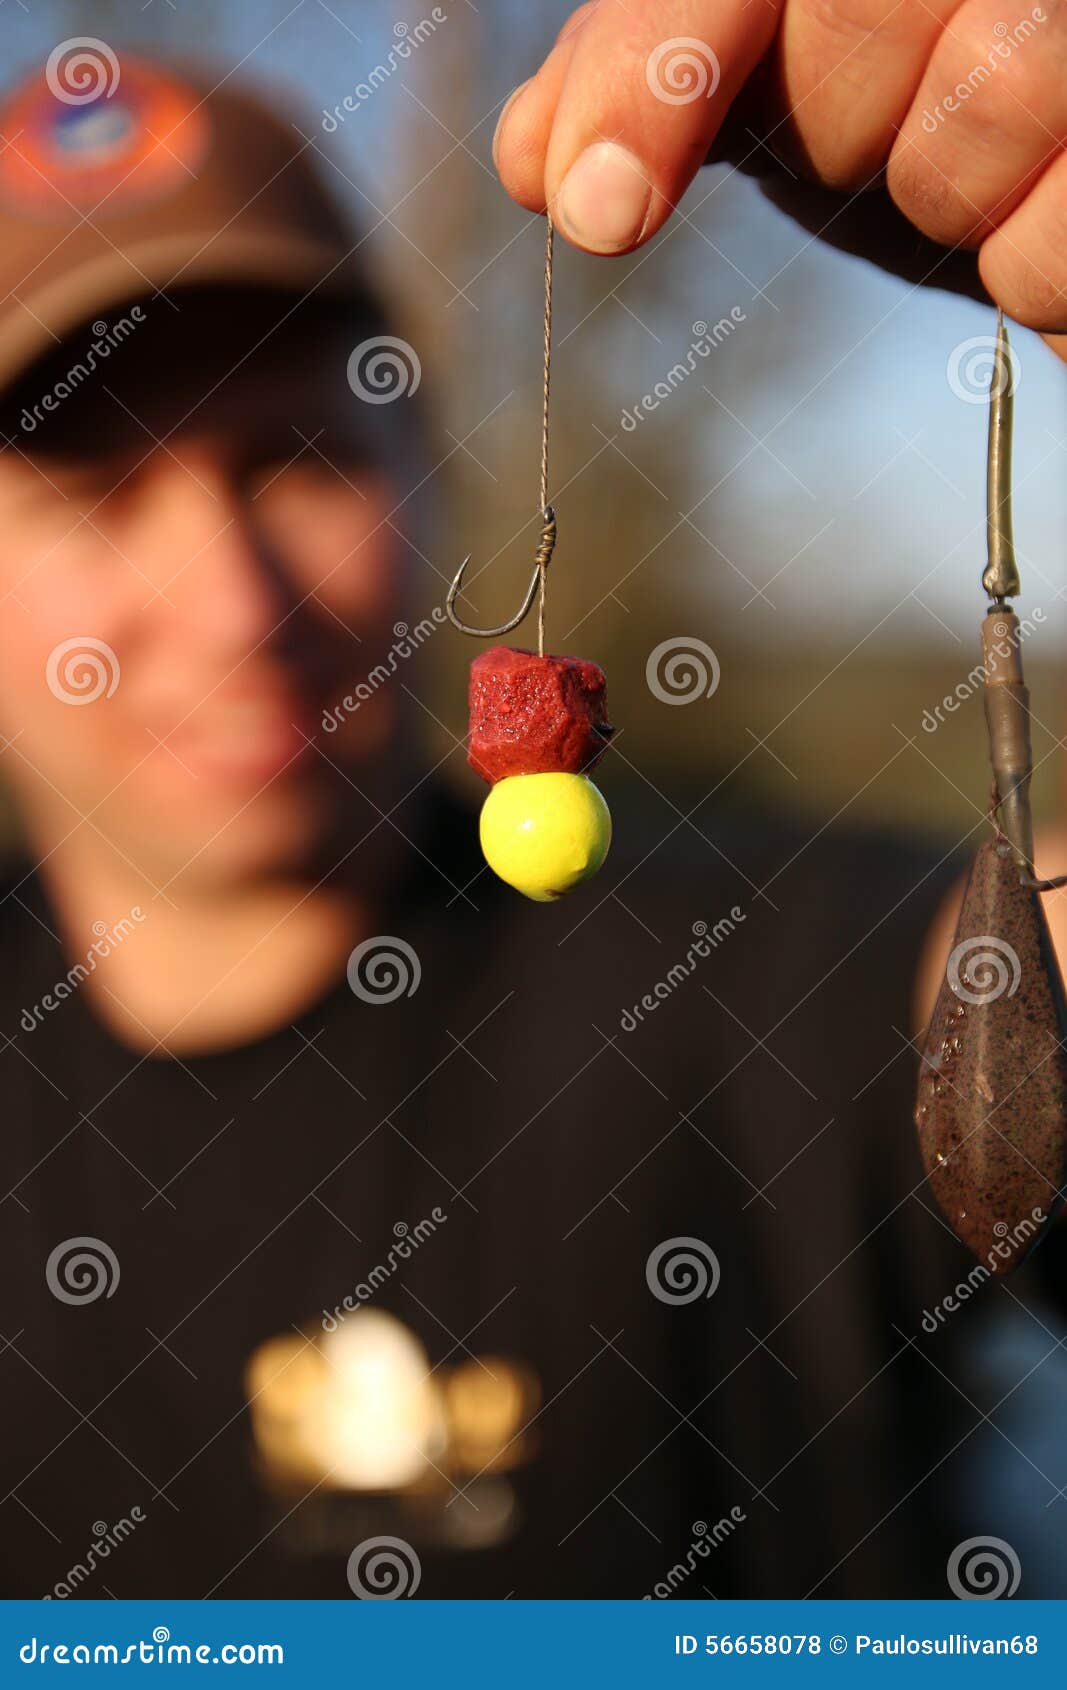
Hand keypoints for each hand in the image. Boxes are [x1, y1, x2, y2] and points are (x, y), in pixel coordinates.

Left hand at [493, 0, 1066, 349]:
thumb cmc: (925, 75)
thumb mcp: (779, 55)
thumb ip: (650, 69)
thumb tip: (536, 162)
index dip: (653, 73)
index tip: (597, 212)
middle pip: (843, 40)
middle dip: (838, 124)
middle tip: (890, 119)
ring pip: (963, 139)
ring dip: (950, 197)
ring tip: (992, 158)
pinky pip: (1042, 252)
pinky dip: (1033, 274)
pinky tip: (1050, 211)